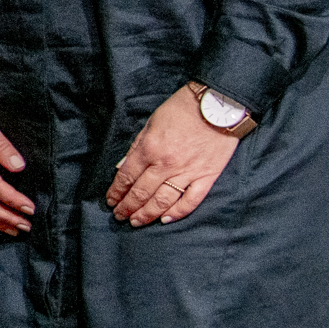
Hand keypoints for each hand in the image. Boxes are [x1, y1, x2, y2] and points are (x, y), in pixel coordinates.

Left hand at [106, 89, 241, 226]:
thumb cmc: (182, 109)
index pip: (126, 176)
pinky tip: (165, 219)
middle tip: (119, 216)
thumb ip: (138, 146)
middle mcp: (166, 164)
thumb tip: (125, 165)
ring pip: (163, 200)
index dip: (116, 191)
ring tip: (136, 222)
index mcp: (149, 149)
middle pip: (141, 192)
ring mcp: (188, 172)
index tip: (110, 200)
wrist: (218, 105)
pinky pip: (191, 200)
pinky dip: (178, 212)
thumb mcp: (151, 122)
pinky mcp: (207, 176)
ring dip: (147, 214)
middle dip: (127, 207)